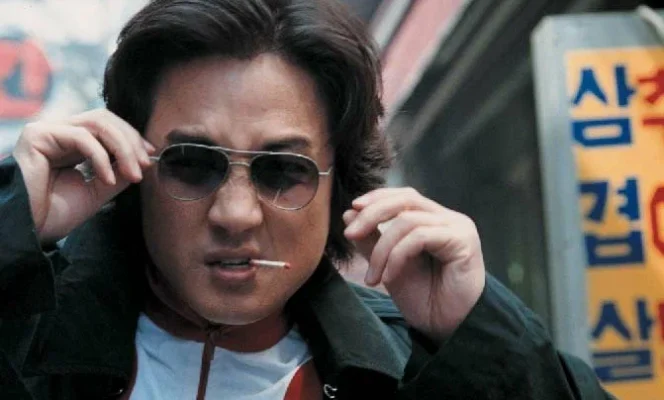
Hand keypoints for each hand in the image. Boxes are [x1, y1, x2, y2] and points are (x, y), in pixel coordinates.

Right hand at [12, 109, 154, 243]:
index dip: (131, 138)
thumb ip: (118, 174)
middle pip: (105, 119)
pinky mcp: (37, 135)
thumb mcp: (96, 191)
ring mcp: (47, 131)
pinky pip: (81, 137)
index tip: (149, 158)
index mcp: (71, 144)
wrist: (25, 231)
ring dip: (123, 147)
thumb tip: (142, 161)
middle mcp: (59, 132)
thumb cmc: (53, 214)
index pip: (107, 126)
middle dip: (131, 141)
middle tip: (145, 165)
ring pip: (97, 123)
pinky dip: (101, 157)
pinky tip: (106, 179)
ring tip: (133, 173)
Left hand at [343, 187, 485, 342]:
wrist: (448, 329)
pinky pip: (419, 237)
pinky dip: (397, 256)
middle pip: (405, 200)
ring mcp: (458, 228)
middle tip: (350, 235)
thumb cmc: (424, 298)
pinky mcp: (463, 241)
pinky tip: (389, 278)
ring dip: (382, 249)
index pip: (403, 196)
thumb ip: (372, 241)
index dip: (376, 198)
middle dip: (372, 214)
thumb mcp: (388, 266)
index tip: (351, 210)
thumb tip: (348, 214)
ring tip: (373, 276)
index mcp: (433, 220)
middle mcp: (448, 219)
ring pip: (408, 221)